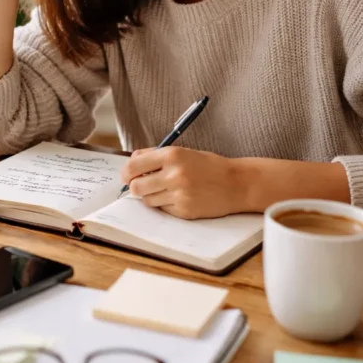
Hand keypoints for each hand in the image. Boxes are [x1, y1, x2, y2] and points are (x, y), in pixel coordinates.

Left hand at [120, 147, 249, 219]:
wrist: (236, 183)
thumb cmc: (208, 166)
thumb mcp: (183, 152)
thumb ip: (155, 155)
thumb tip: (132, 161)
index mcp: (172, 155)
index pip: (134, 165)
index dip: (126, 172)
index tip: (126, 176)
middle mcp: (174, 174)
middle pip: (136, 186)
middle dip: (136, 187)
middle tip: (143, 185)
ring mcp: (179, 194)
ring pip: (147, 200)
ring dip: (151, 196)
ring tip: (167, 190)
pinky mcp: (184, 210)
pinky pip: (163, 209)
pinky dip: (166, 205)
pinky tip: (180, 198)